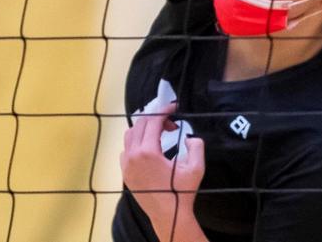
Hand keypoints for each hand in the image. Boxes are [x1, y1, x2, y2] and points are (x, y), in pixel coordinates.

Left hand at [120, 104, 205, 231]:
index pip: (153, 121)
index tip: (174, 107)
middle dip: (157, 119)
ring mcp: (126, 163)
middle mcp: (133, 155)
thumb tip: (190, 137)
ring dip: (145, 128)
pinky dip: (136, 141)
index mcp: (148, 152)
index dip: (164, 110)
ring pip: (130, 134)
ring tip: (161, 134)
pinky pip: (126, 148)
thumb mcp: (196, 168)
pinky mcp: (124, 171)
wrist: (168, 214)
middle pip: (141, 124)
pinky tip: (149, 148)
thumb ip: (197, 146)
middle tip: (172, 124)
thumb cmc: (181, 192)